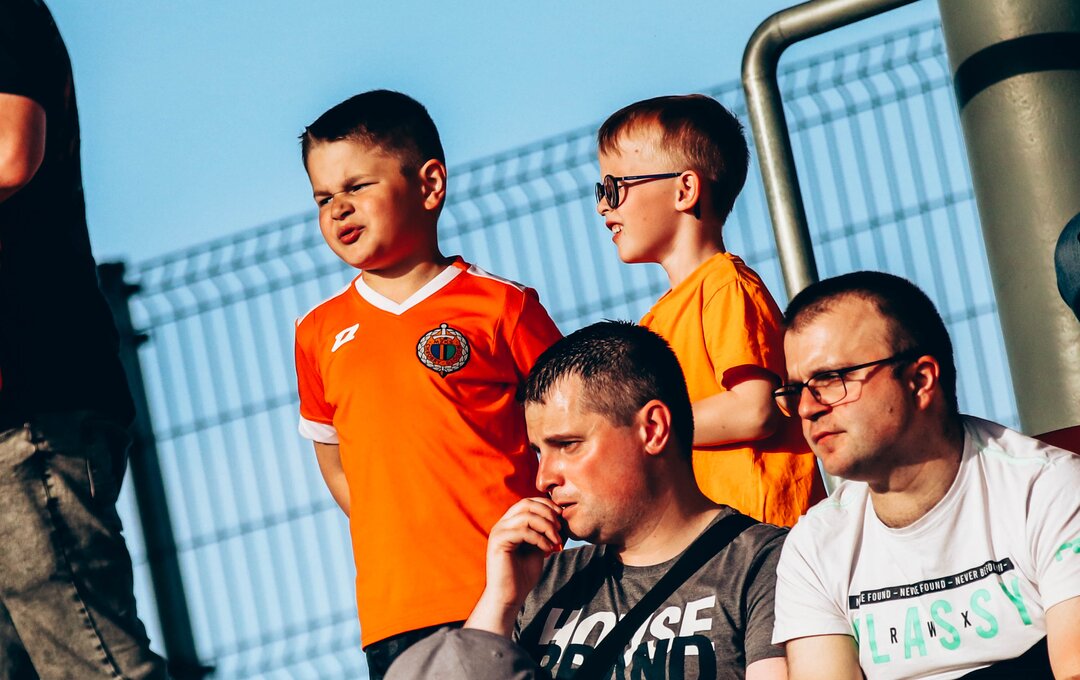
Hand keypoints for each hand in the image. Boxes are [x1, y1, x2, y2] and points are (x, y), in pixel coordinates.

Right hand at [466, 497, 563, 635]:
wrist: (510, 596)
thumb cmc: (523, 575)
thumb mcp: (537, 548)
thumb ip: (542, 532)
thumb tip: (558, 517)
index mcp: (510, 523)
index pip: (528, 502)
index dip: (546, 505)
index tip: (561, 517)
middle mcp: (502, 524)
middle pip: (526, 504)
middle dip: (548, 513)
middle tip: (560, 529)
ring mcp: (498, 532)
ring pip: (526, 516)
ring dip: (546, 527)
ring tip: (556, 541)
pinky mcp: (498, 542)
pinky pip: (523, 531)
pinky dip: (539, 538)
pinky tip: (547, 550)